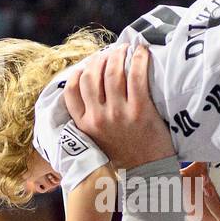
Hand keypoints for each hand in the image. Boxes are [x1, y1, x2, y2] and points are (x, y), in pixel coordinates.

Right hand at [63, 44, 173, 168]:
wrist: (148, 172)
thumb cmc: (125, 154)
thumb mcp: (97, 140)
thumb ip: (90, 119)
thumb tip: (91, 90)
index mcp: (84, 125)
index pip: (71, 90)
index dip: (79, 71)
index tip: (89, 65)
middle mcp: (98, 118)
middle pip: (91, 76)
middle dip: (99, 59)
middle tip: (110, 53)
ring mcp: (118, 113)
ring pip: (112, 72)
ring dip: (118, 54)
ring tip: (125, 49)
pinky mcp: (140, 110)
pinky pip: (136, 75)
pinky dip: (138, 59)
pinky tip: (141, 52)